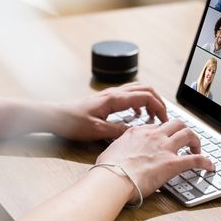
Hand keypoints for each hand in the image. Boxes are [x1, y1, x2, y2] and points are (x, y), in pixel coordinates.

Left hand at [51, 83, 166, 140]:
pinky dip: (139, 102)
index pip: (146, 96)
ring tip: (153, 117)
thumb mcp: (97, 131)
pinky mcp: (107, 99)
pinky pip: (129, 96)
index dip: (159, 107)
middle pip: (145, 88)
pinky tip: (137, 115)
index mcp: (114, 99)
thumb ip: (119, 131)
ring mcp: (110, 95)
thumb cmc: (72, 122)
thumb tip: (137, 132)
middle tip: (163, 117)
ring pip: (138, 90)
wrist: (56, 117)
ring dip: (149, 100)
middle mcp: (114, 93)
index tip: (164, 121)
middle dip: (158, 101)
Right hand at [95, 120, 214, 201]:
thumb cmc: (108, 169)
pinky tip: (210, 167)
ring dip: (196, 141)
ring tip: (198, 149)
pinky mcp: (173, 164)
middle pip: (176, 123)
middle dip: (184, 130)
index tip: (166, 139)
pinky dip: (206, 162)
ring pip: (188, 134)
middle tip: (185, 141)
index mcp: (138, 132)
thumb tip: (117, 154)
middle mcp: (154, 136)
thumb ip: (119, 148)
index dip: (164, 132)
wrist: (113, 179)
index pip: (157, 126)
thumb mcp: (110, 151)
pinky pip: (195, 159)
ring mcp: (164, 148)